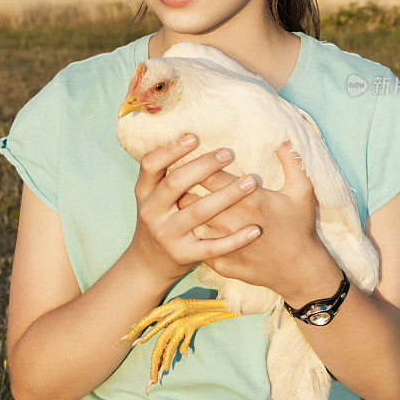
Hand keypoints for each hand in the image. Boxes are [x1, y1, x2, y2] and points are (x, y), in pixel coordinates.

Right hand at [129, 134, 264, 287]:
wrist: (147, 265)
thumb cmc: (161, 219)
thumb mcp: (153, 196)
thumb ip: (168, 173)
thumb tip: (193, 134)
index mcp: (144, 192)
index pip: (150, 165)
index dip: (170, 150)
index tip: (194, 136)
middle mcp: (152, 212)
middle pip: (176, 184)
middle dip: (203, 167)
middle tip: (229, 153)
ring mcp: (167, 235)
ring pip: (199, 212)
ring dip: (227, 196)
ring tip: (251, 183)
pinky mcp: (183, 255)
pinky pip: (213, 246)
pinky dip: (235, 239)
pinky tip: (255, 229)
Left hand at [177, 140, 325, 295]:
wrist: (300, 271)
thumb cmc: (300, 227)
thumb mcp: (303, 190)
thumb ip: (292, 160)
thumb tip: (282, 136)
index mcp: (249, 200)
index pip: (210, 176)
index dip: (198, 164)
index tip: (190, 155)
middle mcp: (231, 221)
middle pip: (192, 197)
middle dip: (183, 185)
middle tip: (177, 174)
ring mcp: (224, 245)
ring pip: (189, 221)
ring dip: (182, 209)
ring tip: (175, 198)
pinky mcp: (220, 263)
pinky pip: (196, 245)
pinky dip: (190, 235)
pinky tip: (186, 226)